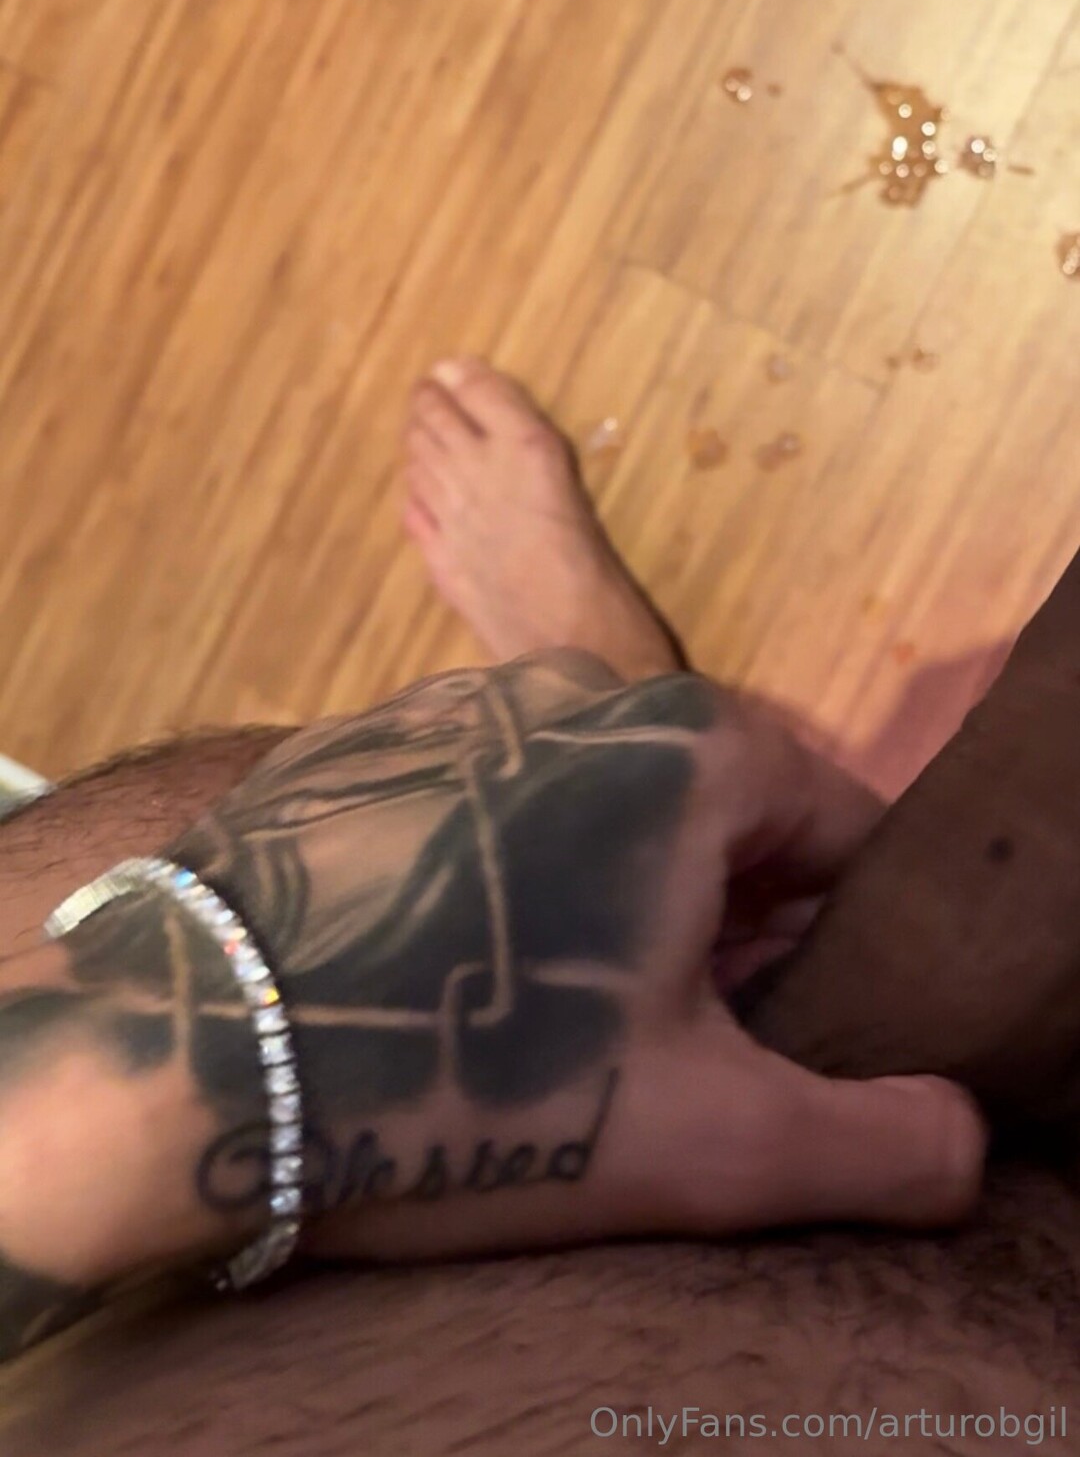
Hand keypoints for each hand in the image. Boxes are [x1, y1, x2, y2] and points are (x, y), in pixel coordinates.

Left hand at [167, 654, 984, 1257]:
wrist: (195, 1059)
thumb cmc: (479, 1092)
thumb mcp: (717, 1145)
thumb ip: (880, 1137)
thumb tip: (952, 1132)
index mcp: (687, 743)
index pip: (834, 824)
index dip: (828, 941)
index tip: (778, 1035)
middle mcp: (575, 686)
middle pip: (709, 810)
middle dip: (714, 930)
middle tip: (662, 1056)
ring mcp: (453, 703)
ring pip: (591, 805)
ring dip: (604, 905)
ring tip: (546, 1032)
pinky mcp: (359, 744)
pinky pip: (485, 806)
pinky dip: (501, 880)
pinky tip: (447, 982)